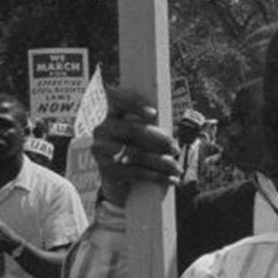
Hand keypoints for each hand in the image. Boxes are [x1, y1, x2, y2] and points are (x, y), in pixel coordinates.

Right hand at [94, 86, 180, 205]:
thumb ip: (150, 124)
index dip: (133, 103)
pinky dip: (156, 176)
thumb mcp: (141, 133)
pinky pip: (134, 171)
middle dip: (159, 139)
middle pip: (132, 129)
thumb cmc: (136, 147)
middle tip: (176, 149)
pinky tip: (170, 179)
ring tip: (177, 169)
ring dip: (161, 162)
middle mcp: (102, 128)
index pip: (116, 98)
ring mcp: (101, 148)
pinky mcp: (105, 169)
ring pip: (135, 153)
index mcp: (110, 112)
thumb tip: (171, 131)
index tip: (153, 113)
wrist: (119, 178)